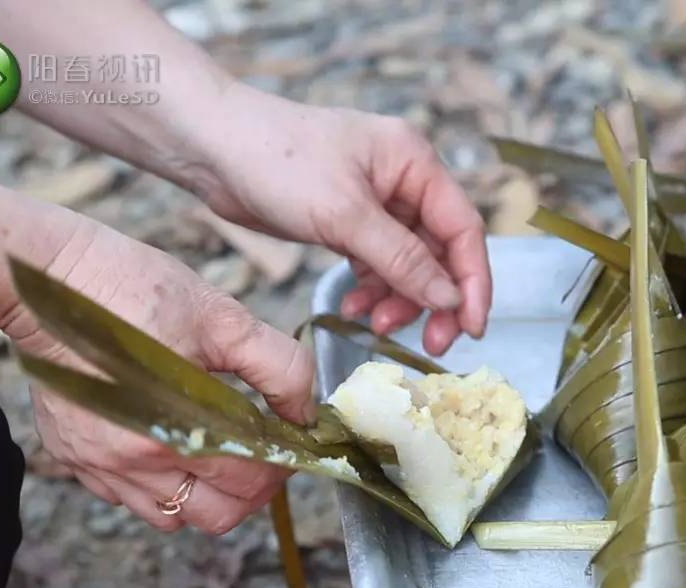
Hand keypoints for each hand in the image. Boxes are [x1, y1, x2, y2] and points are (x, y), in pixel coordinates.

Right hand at [3, 222, 313, 532]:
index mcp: (179, 429)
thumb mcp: (223, 318)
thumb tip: (305, 412)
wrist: (47, 281)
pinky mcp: (73, 459)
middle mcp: (135, 461)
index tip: (289, 443)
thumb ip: (278, 368)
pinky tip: (168, 443)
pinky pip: (127, 500)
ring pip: (172, 517)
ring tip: (218, 452)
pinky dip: (157, 485)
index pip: (251, 482)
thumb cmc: (135, 291)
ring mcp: (100, 465)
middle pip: (217, 516)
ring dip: (205, 494)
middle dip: (250, 490)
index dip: (282, 466)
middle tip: (262, 456)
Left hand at [189, 83, 490, 355]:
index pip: (464, 228)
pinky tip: (356, 308)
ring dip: (400, 299)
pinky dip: (372, 289)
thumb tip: (450, 299)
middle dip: (436, 298)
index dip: (473, 282)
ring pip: (410, 263)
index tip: (471, 329)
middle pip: (441, 251)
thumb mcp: (344, 215)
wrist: (212, 147)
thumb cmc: (275, 160)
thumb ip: (402, 260)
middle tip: (432, 343)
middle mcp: (404, 179)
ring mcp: (377, 200)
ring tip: (377, 325)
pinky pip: (378, 263)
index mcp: (415, 162)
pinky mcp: (349, 220)